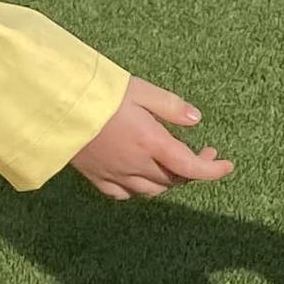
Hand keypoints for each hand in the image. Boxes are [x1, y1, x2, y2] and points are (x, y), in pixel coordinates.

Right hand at [72, 79, 230, 200]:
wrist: (55, 106)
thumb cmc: (98, 93)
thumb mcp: (140, 90)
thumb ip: (171, 106)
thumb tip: (196, 120)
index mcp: (151, 143)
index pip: (191, 168)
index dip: (213, 171)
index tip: (227, 165)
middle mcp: (136, 165)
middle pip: (174, 180)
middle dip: (193, 170)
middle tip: (202, 152)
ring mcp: (115, 175)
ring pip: (152, 190)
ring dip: (169, 180)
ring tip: (174, 163)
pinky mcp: (96, 178)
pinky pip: (124, 194)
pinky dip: (140, 188)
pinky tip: (141, 175)